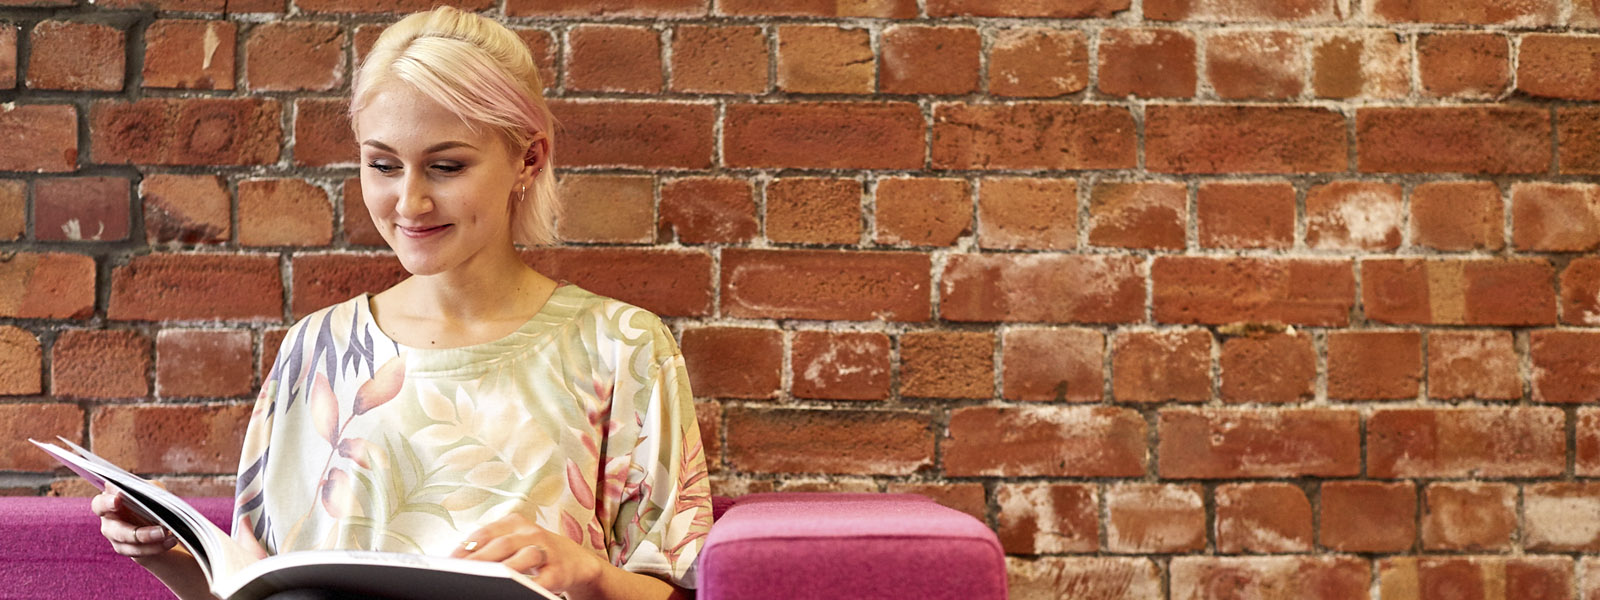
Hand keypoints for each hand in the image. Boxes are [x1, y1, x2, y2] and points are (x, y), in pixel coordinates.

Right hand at [92, 488, 177, 557]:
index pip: (99, 504)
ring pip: (129, 545)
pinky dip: (156, 548)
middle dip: (140, 533)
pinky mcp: (126, 549)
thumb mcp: (150, 489)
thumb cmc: (147, 497)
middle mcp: (108, 522)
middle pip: (116, 532)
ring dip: (152, 544)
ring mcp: (115, 537)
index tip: (118, 500)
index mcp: (108, 502)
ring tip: (172, 538)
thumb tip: (154, 497)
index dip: (106, 503)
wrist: (153, 516)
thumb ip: (148, 490)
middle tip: (162, 531)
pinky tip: (170, 541)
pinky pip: (139, 553)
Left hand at [452, 512, 602, 595]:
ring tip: (486, 581)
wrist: (575, 561)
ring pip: (524, 558)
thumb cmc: (534, 551)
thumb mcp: (513, 542)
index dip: (466, 547)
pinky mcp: (558, 570)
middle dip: (480, 560)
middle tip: (461, 573)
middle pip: (502, 545)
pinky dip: (530, 585)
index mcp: (514, 523)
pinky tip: (515, 591)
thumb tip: (457, 560)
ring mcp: (547, 550)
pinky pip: (543, 579)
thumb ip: (488, 547)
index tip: (448, 562)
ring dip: (505, 570)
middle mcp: (531, 533)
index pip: (485, 532)